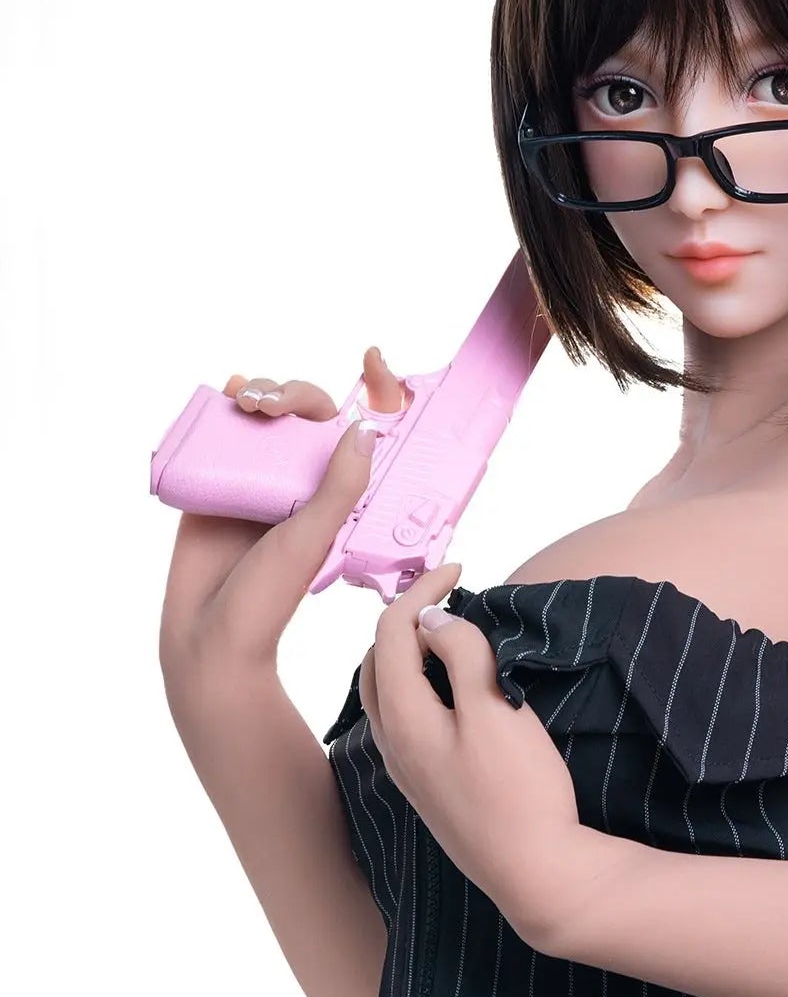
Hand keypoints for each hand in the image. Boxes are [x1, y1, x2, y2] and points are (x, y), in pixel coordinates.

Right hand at [159, 344, 407, 673]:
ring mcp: (252, 483)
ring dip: (259, 392)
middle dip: (290, 393)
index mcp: (332, 495)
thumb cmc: (266, 598)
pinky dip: (224, 410)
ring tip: (246, 397)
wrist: (205, 636)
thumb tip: (364, 429)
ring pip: (262, 420)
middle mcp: (296, 484)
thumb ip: (339, 487)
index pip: (352, 433)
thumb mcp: (312, 538)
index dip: (371, 394)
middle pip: (301, 416)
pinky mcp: (211, 486)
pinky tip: (227, 393)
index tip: (374, 359)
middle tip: (269, 405)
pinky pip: (219, 438)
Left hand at [357, 563, 606, 952]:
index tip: (458, 567)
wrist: (537, 875)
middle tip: (448, 593)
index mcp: (402, 719)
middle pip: (377, 660)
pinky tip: (451, 686)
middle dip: (405, 618)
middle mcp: (391, 744)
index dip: (419, 591)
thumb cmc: (521, 793)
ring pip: (387, 692)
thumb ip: (464, 656)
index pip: (390, 632)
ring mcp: (406, 770)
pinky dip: (419, 684)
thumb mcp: (497, 710)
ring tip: (450, 631)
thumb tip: (435, 619)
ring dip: (410, 653)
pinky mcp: (427, 787)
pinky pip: (406, 718)